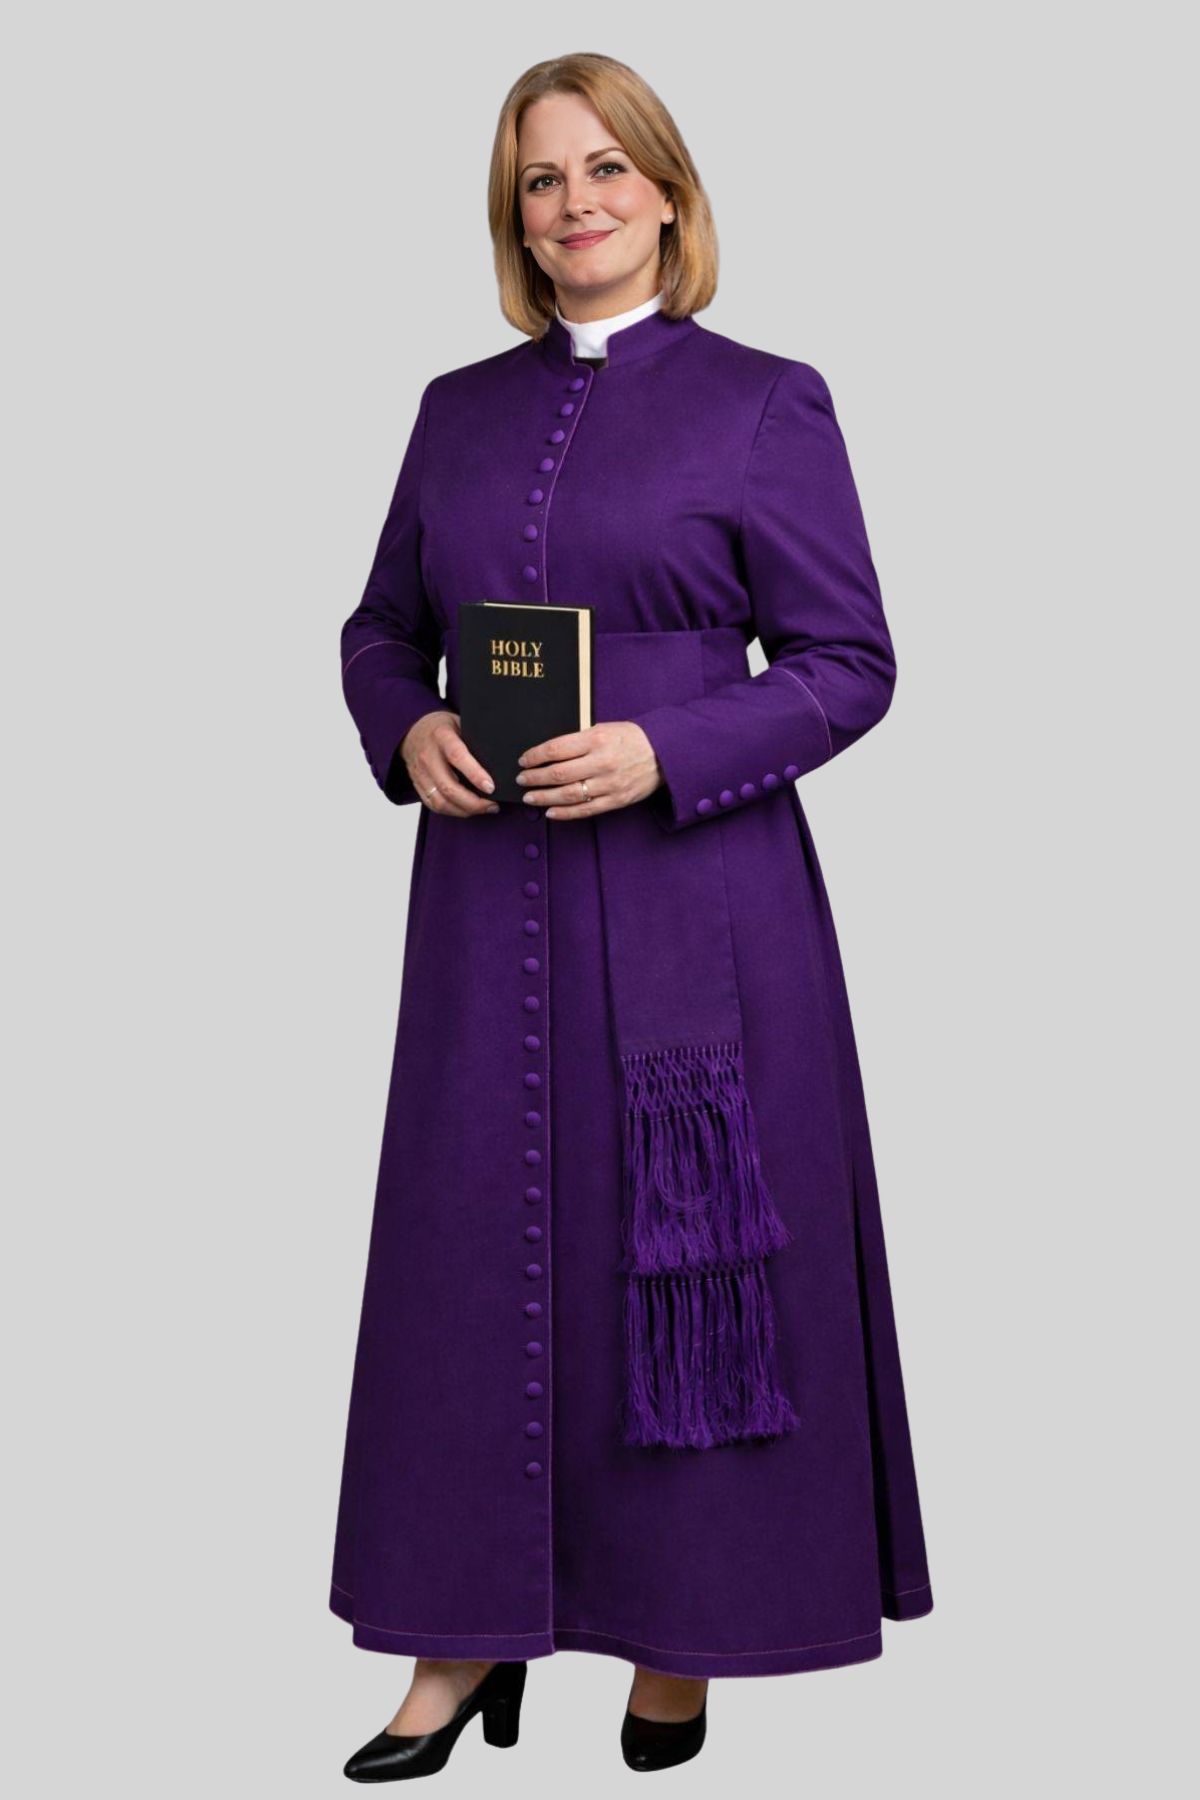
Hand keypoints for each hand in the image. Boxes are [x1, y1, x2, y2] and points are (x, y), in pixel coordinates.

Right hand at [401, 711, 499, 817]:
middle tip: (492, 805)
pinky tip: (468, 810)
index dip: (475, 774)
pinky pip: (433, 805)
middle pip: (448, 786)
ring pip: (440, 801)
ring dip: (464, 810)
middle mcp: (428, 756)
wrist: (412, 732)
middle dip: (473, 802)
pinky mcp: (417, 785)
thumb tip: (498, 761)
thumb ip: (473, 740)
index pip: (457, 757)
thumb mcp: (459, 723)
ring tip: (484, 809)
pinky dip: (452, 811)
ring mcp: (420, 773)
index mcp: (441, 736)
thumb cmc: (443, 728)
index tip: (491, 787)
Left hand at [514, 721, 663, 819]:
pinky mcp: (617, 800)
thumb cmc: (631, 738)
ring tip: (530, 798)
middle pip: (559, 773)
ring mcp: (610, 783)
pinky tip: (550, 812)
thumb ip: (579, 740)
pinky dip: (565, 813)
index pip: (556, 749)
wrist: (665, 753)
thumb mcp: (604, 729)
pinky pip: (586, 810)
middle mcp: (602, 762)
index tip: (523, 760)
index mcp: (597, 739)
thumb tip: (547, 754)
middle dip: (535, 778)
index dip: (535, 756)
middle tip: (521, 780)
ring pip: (569, 794)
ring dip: (545, 797)